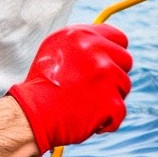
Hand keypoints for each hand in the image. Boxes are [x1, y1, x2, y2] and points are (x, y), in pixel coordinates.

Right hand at [8, 24, 131, 155]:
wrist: (31, 114)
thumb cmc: (42, 85)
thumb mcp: (56, 50)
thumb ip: (83, 44)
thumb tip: (107, 44)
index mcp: (81, 35)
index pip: (119, 38)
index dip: (115, 53)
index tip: (109, 64)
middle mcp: (96, 50)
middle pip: (126, 60)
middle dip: (115, 75)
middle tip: (96, 88)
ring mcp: (105, 75)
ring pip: (124, 86)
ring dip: (111, 97)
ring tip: (87, 104)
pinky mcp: (110, 100)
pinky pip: (120, 111)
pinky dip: (108, 120)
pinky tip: (91, 120)